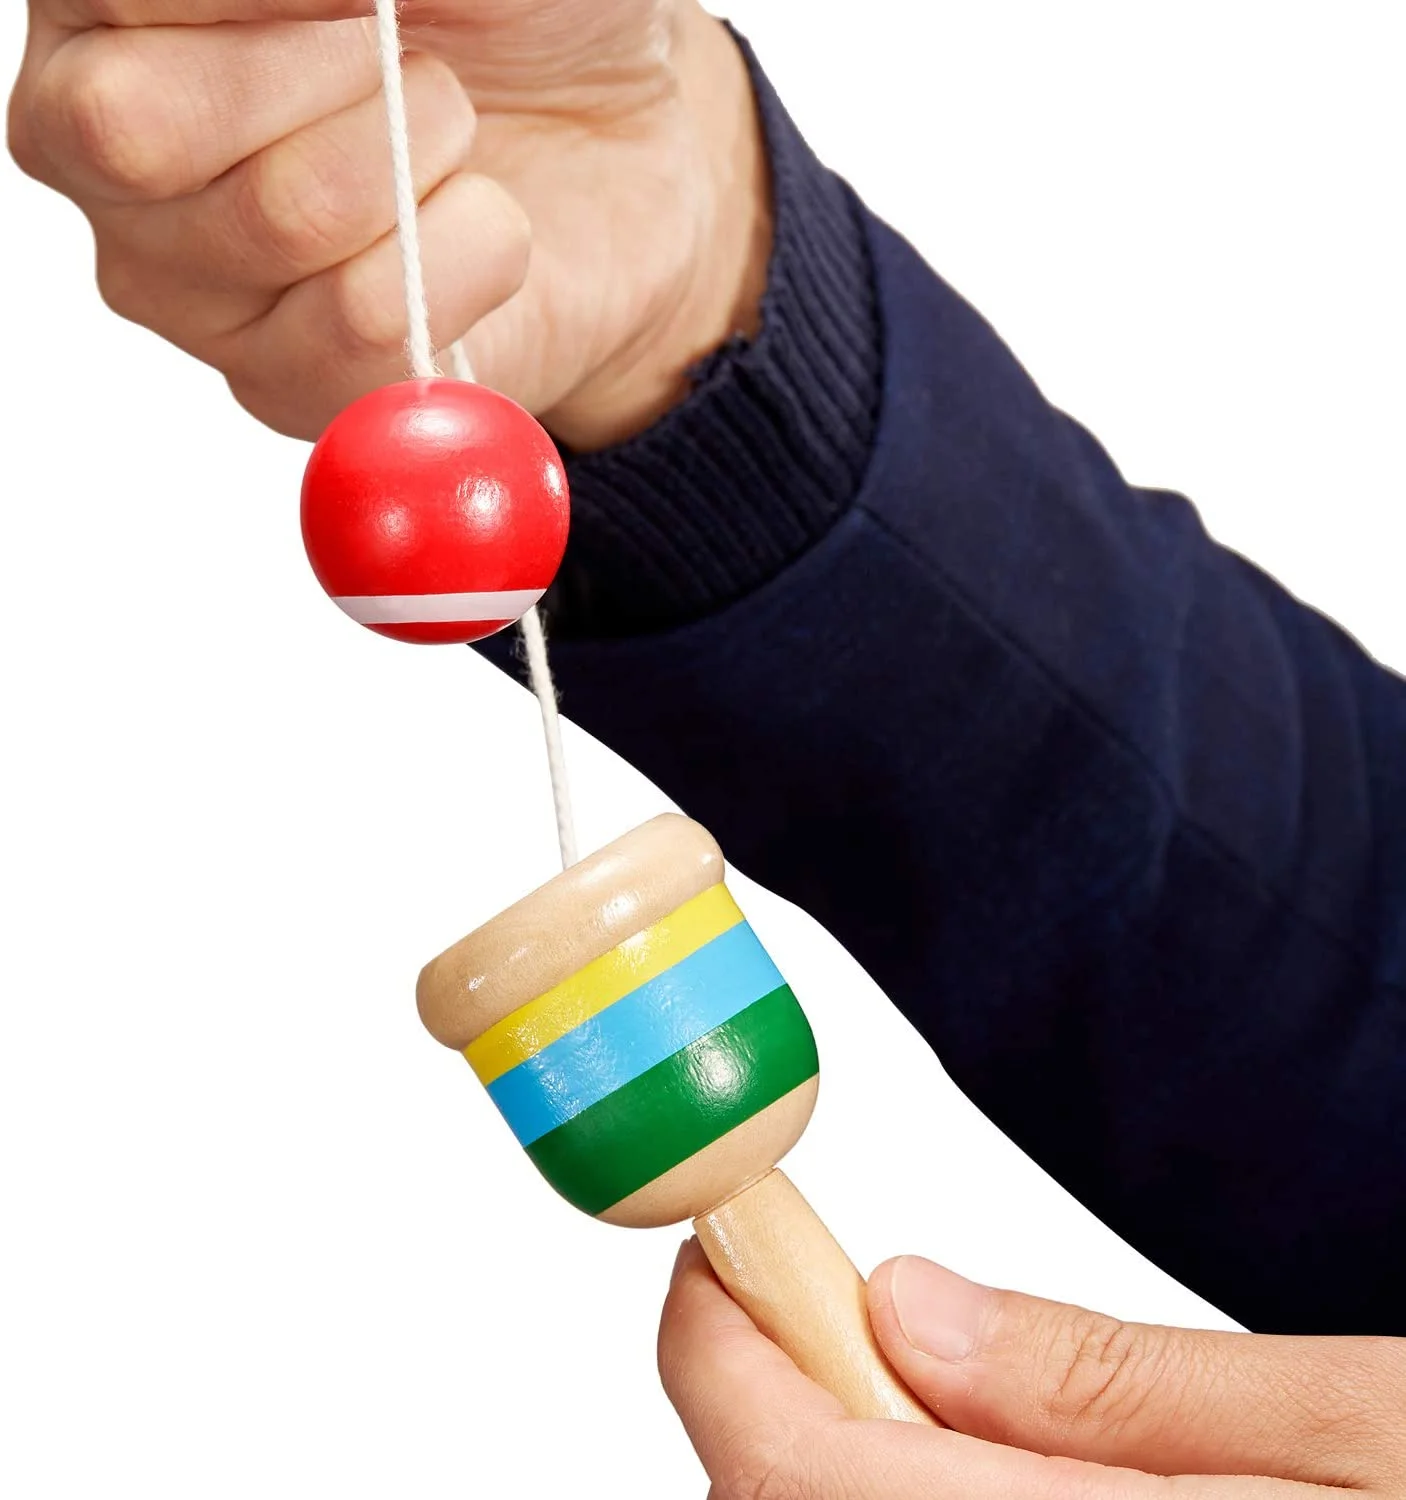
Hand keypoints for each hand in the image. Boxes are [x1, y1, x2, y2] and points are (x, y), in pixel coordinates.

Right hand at [7, 0, 768, 445]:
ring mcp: (185, 284)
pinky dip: (471, 258)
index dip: (269, 7)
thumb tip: (337, 5)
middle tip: (425, 68)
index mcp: (113, 7)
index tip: (378, 4)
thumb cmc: (522, 20)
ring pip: (280, 219)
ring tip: (462, 144)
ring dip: (419, 162)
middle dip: (340, 75)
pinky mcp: (284, 386)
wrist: (619, 164)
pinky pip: (368, 325)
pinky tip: (482, 234)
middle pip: (136, 129)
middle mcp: (108, 145)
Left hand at [660, 1240, 1405, 1496]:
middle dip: (779, 1398)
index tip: (721, 1244)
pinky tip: (980, 1472)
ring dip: (834, 1465)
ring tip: (920, 1384)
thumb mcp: (1366, 1431)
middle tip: (822, 1296)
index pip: (791, 1480)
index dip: (721, 1348)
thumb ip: (1110, 1385)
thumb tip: (908, 1310)